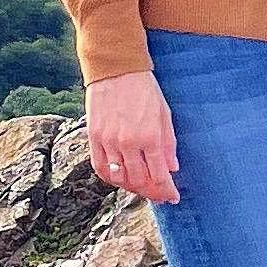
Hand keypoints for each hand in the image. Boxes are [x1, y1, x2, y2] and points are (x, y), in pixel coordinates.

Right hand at [84, 67, 178, 201]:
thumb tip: (172, 168)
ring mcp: (109, 141)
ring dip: (132, 187)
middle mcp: (128, 143)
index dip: (167, 190)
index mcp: (150, 136)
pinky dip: (111, 178)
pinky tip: (120, 179)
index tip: (172, 197)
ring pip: (119, 178)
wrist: (116, 70)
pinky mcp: (94, 138)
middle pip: (139, 181)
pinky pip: (100, 168)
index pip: (159, 175)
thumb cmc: (144, 89)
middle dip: (151, 192)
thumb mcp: (164, 113)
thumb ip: (168, 143)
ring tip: (141, 187)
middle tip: (159, 195)